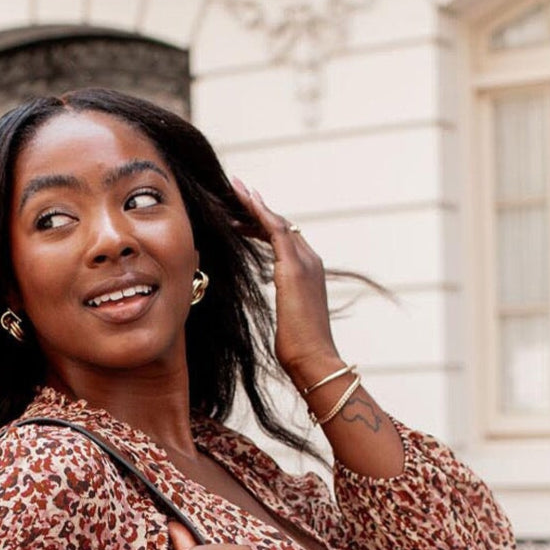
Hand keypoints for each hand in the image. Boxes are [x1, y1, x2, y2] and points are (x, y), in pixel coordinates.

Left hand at [231, 177, 339, 388]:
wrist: (314, 359)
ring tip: (235, 189)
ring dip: (254, 204)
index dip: (262, 223)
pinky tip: (244, 203)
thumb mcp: (289, 321)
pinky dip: (260, 214)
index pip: (284, 239)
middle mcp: (310, 261)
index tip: (243, 213)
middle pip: (281, 225)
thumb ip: (287, 307)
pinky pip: (276, 230)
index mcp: (308, 273)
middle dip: (256, 208)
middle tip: (235, 191)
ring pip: (277, 222)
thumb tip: (283, 313)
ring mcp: (304, 262)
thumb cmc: (300, 349)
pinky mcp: (294, 268)